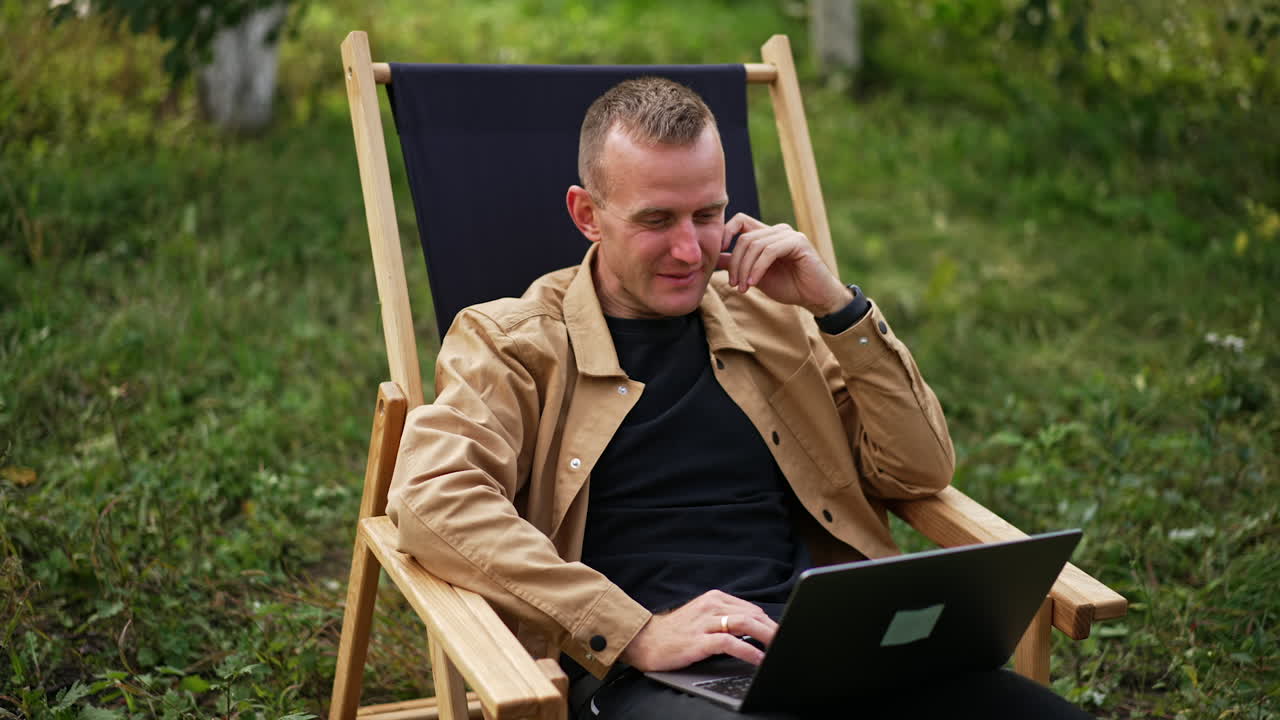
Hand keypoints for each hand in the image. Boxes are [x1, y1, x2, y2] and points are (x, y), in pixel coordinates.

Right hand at [619, 590, 777, 671]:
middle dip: (773, 629)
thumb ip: (724, 619)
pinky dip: (748, 651)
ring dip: (766, 637)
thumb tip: (753, 630)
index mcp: (714, 599)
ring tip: (779, 648)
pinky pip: (730, 643)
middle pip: (752, 615)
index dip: (769, 623)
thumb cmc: (675, 633)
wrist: (644, 640)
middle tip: (787, 642)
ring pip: (745, 624)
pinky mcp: (699, 640)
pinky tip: (758, 659)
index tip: (782, 634)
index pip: (751, 609)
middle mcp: (711, 606)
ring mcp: (705, 623)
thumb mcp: (702, 618)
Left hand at [718, 213, 850, 315]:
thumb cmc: (789, 286)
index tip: (717, 254)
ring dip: (745, 269)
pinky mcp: (798, 242)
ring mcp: (788, 234)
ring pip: (755, 244)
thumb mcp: (755, 276)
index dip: (725, 233)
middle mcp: (777, 230)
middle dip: (735, 263)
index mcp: (767, 234)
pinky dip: (757, 268)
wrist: (815, 297)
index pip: (740, 221)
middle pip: (744, 237)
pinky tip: (754, 283)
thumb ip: (736, 264)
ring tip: (744, 287)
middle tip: (734, 284)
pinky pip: (769, 251)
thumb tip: (714, 257)